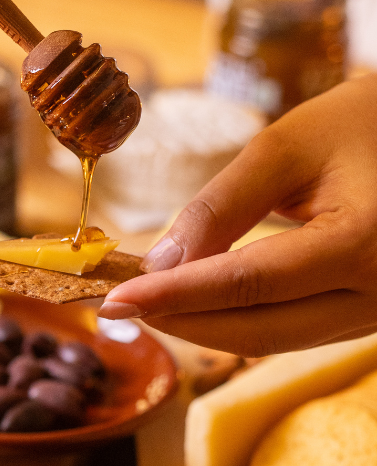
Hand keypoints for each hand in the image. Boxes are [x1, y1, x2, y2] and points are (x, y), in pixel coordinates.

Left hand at [98, 74, 376, 355]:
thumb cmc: (364, 124)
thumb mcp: (285, 147)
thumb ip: (220, 206)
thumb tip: (159, 263)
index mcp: (366, 243)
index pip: (248, 284)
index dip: (174, 295)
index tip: (115, 300)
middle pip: (259, 332)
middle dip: (181, 322)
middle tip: (117, 307)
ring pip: (274, 342)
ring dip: (204, 327)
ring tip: (146, 302)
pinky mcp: (370, 317)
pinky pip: (294, 330)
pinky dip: (239, 320)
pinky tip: (193, 302)